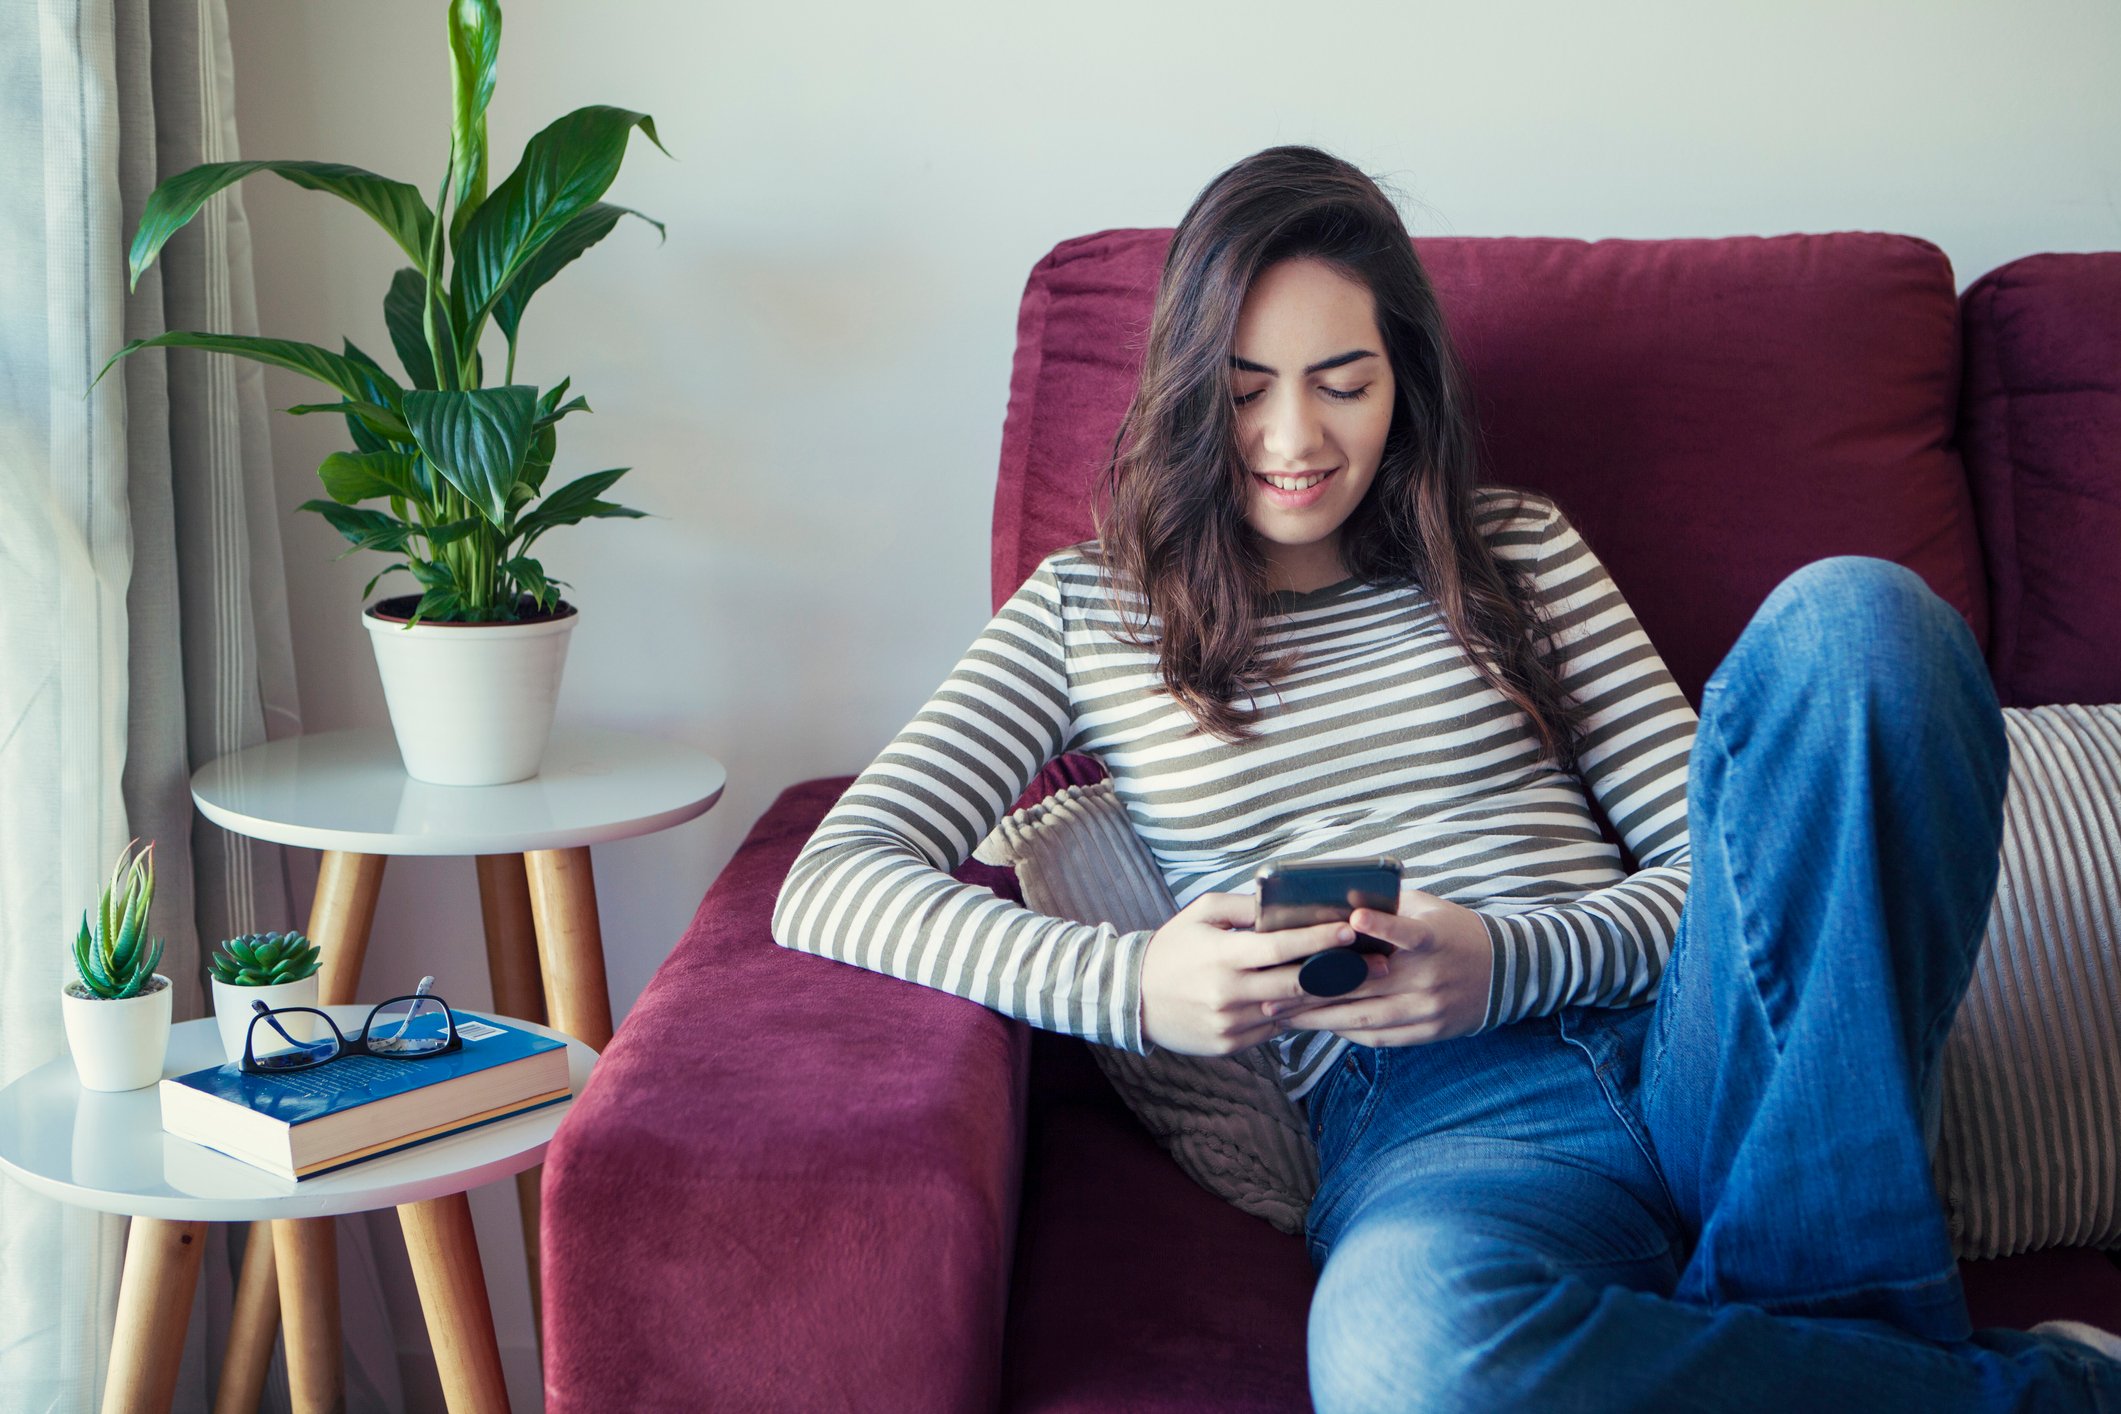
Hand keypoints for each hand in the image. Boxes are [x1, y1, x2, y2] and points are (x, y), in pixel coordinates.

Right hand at [1139, 892, 1362, 1055]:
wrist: (1132, 998)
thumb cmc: (1171, 948)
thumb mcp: (1200, 915)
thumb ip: (1242, 907)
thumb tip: (1282, 903)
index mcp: (1222, 957)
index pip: (1279, 948)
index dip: (1317, 940)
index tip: (1350, 930)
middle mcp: (1228, 994)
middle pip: (1297, 985)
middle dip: (1342, 975)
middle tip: (1380, 965)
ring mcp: (1230, 1024)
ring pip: (1291, 1011)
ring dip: (1327, 999)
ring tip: (1362, 985)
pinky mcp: (1230, 1045)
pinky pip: (1273, 1029)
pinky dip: (1296, 1014)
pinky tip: (1319, 1004)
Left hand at [1260, 884, 1493, 1046]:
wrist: (1507, 974)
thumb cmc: (1456, 933)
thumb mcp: (1430, 909)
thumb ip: (1391, 906)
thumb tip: (1338, 899)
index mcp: (1434, 940)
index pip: (1409, 932)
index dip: (1384, 924)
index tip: (1354, 915)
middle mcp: (1431, 977)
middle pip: (1366, 984)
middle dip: (1315, 986)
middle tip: (1273, 985)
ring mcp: (1428, 1009)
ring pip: (1365, 1016)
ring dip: (1319, 1015)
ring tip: (1280, 1011)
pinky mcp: (1426, 1032)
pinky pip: (1377, 1036)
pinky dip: (1344, 1029)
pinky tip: (1315, 1024)